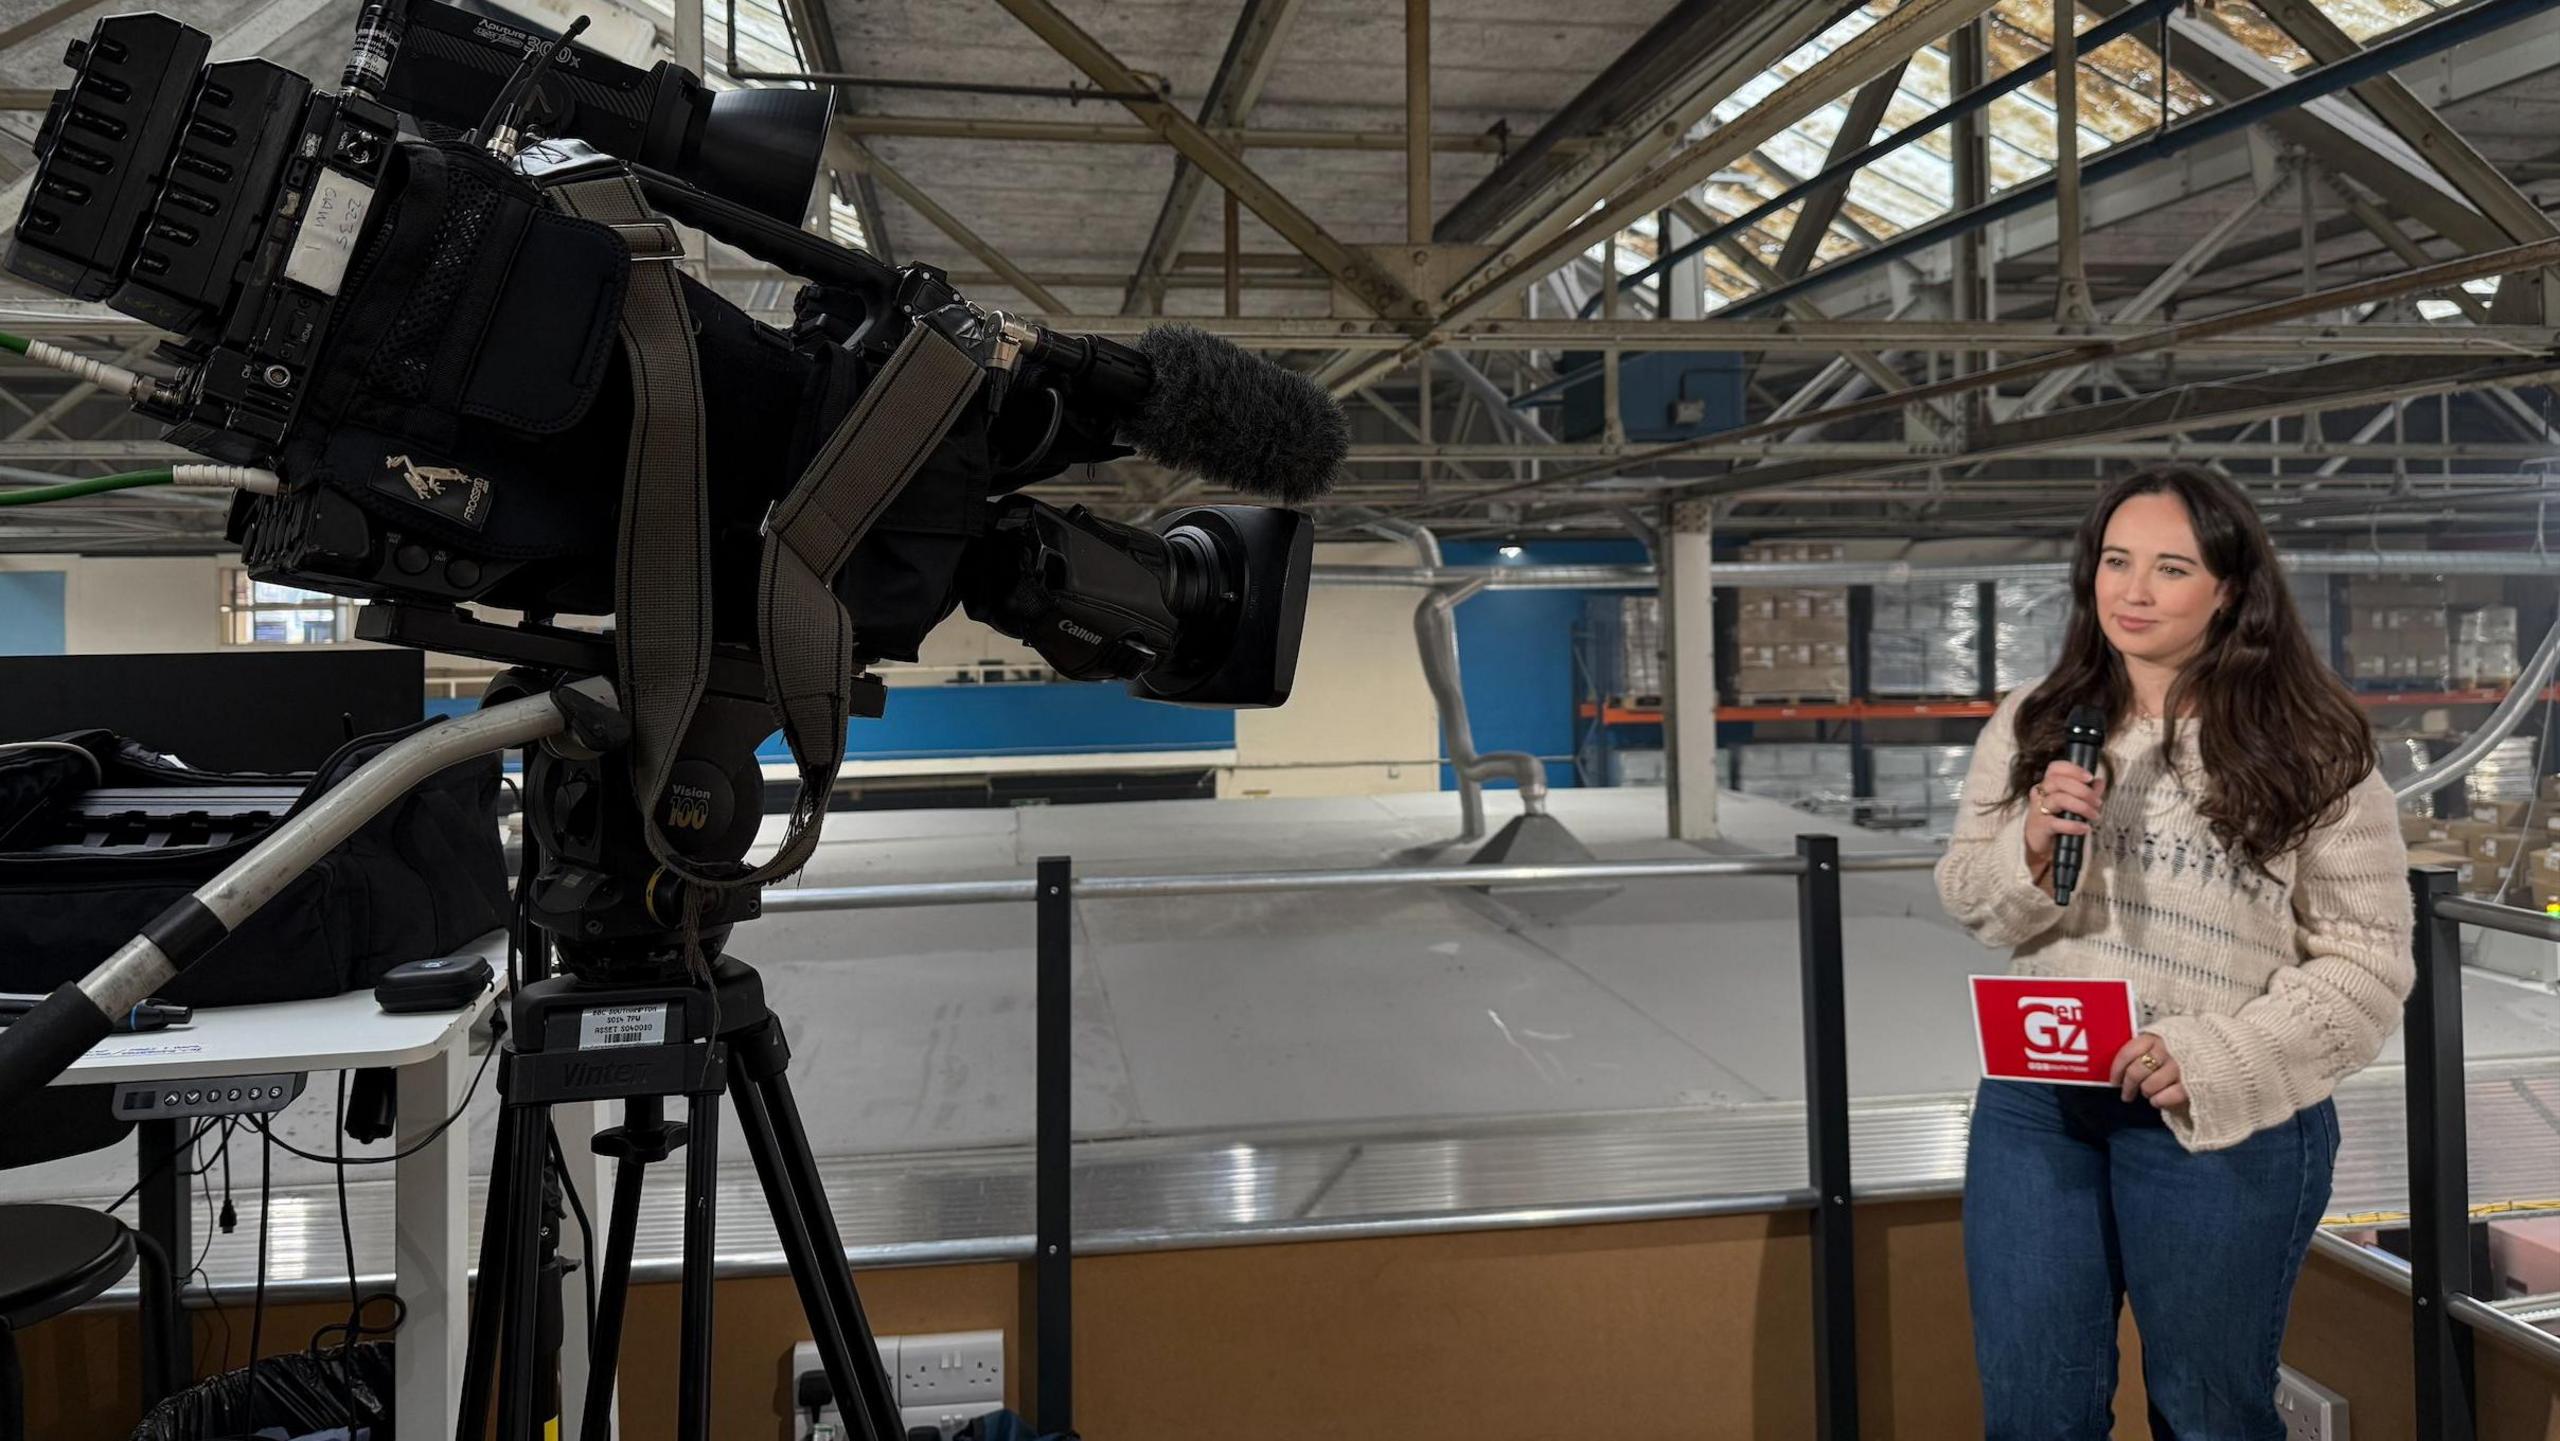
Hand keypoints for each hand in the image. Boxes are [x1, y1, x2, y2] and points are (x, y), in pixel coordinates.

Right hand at [2024, 759, 2105, 874]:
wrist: (2045, 848)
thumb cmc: (2059, 823)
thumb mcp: (2076, 806)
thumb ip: (2088, 793)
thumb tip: (2100, 781)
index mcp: (2048, 786)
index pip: (2055, 768)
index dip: (2073, 769)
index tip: (2090, 777)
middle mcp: (2040, 794)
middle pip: (2058, 781)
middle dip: (2083, 791)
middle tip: (2098, 802)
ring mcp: (2038, 810)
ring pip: (2059, 799)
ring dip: (2082, 806)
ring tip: (2094, 816)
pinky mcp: (2039, 826)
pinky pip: (2056, 822)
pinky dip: (2073, 825)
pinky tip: (2084, 828)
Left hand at [2111, 1033, 2185, 1107]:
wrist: (2226, 1052)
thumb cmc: (2191, 1048)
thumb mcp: (2169, 1039)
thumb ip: (2149, 1047)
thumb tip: (2124, 1069)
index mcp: (2158, 1037)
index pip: (2128, 1052)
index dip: (2117, 1069)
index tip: (2114, 1081)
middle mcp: (2167, 1050)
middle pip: (2135, 1072)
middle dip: (2128, 1087)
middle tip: (2127, 1095)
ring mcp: (2180, 1067)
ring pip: (2148, 1086)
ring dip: (2147, 1093)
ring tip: (2152, 1093)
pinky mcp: (2191, 1084)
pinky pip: (2165, 1097)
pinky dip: (2159, 1101)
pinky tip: (2161, 1100)